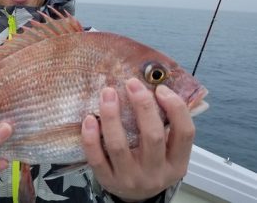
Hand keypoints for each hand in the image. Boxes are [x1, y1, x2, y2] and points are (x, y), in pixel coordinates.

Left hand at [81, 78, 193, 201]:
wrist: (136, 198)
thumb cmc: (151, 165)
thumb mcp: (168, 152)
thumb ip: (166, 126)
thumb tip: (155, 87)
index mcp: (177, 163)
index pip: (184, 133)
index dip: (176, 107)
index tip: (160, 88)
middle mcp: (155, 172)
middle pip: (152, 136)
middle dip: (142, 106)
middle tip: (132, 83)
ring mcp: (130, 178)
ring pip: (119, 146)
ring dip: (112, 116)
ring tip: (107, 94)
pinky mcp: (107, 180)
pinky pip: (96, 158)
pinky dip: (91, 137)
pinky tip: (89, 119)